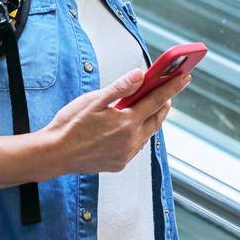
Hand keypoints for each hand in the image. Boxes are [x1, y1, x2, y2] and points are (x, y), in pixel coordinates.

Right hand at [39, 67, 191, 176]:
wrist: (55, 154)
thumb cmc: (70, 126)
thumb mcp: (93, 100)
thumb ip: (120, 88)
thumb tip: (140, 75)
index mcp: (126, 122)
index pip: (156, 100)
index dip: (172, 87)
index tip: (185, 77)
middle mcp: (130, 141)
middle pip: (157, 119)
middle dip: (165, 103)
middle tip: (168, 91)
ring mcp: (126, 154)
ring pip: (148, 134)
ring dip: (151, 119)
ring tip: (148, 107)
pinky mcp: (119, 164)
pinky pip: (136, 146)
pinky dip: (139, 133)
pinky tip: (130, 127)